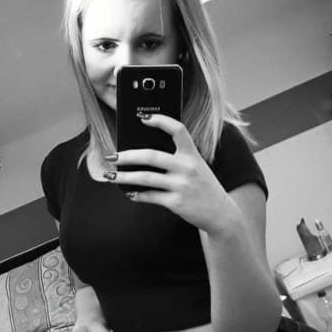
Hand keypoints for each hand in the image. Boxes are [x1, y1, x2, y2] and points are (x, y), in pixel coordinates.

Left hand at [107, 114, 234, 233]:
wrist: (221, 213)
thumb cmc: (203, 187)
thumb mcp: (197, 167)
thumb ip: (178, 159)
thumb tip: (144, 156)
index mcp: (192, 154)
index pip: (177, 130)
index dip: (160, 121)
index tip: (143, 118)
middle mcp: (187, 167)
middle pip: (151, 156)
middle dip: (127, 156)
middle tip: (112, 156)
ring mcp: (182, 185)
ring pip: (146, 178)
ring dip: (125, 177)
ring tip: (111, 177)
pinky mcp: (177, 203)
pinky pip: (151, 196)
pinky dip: (137, 195)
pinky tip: (129, 193)